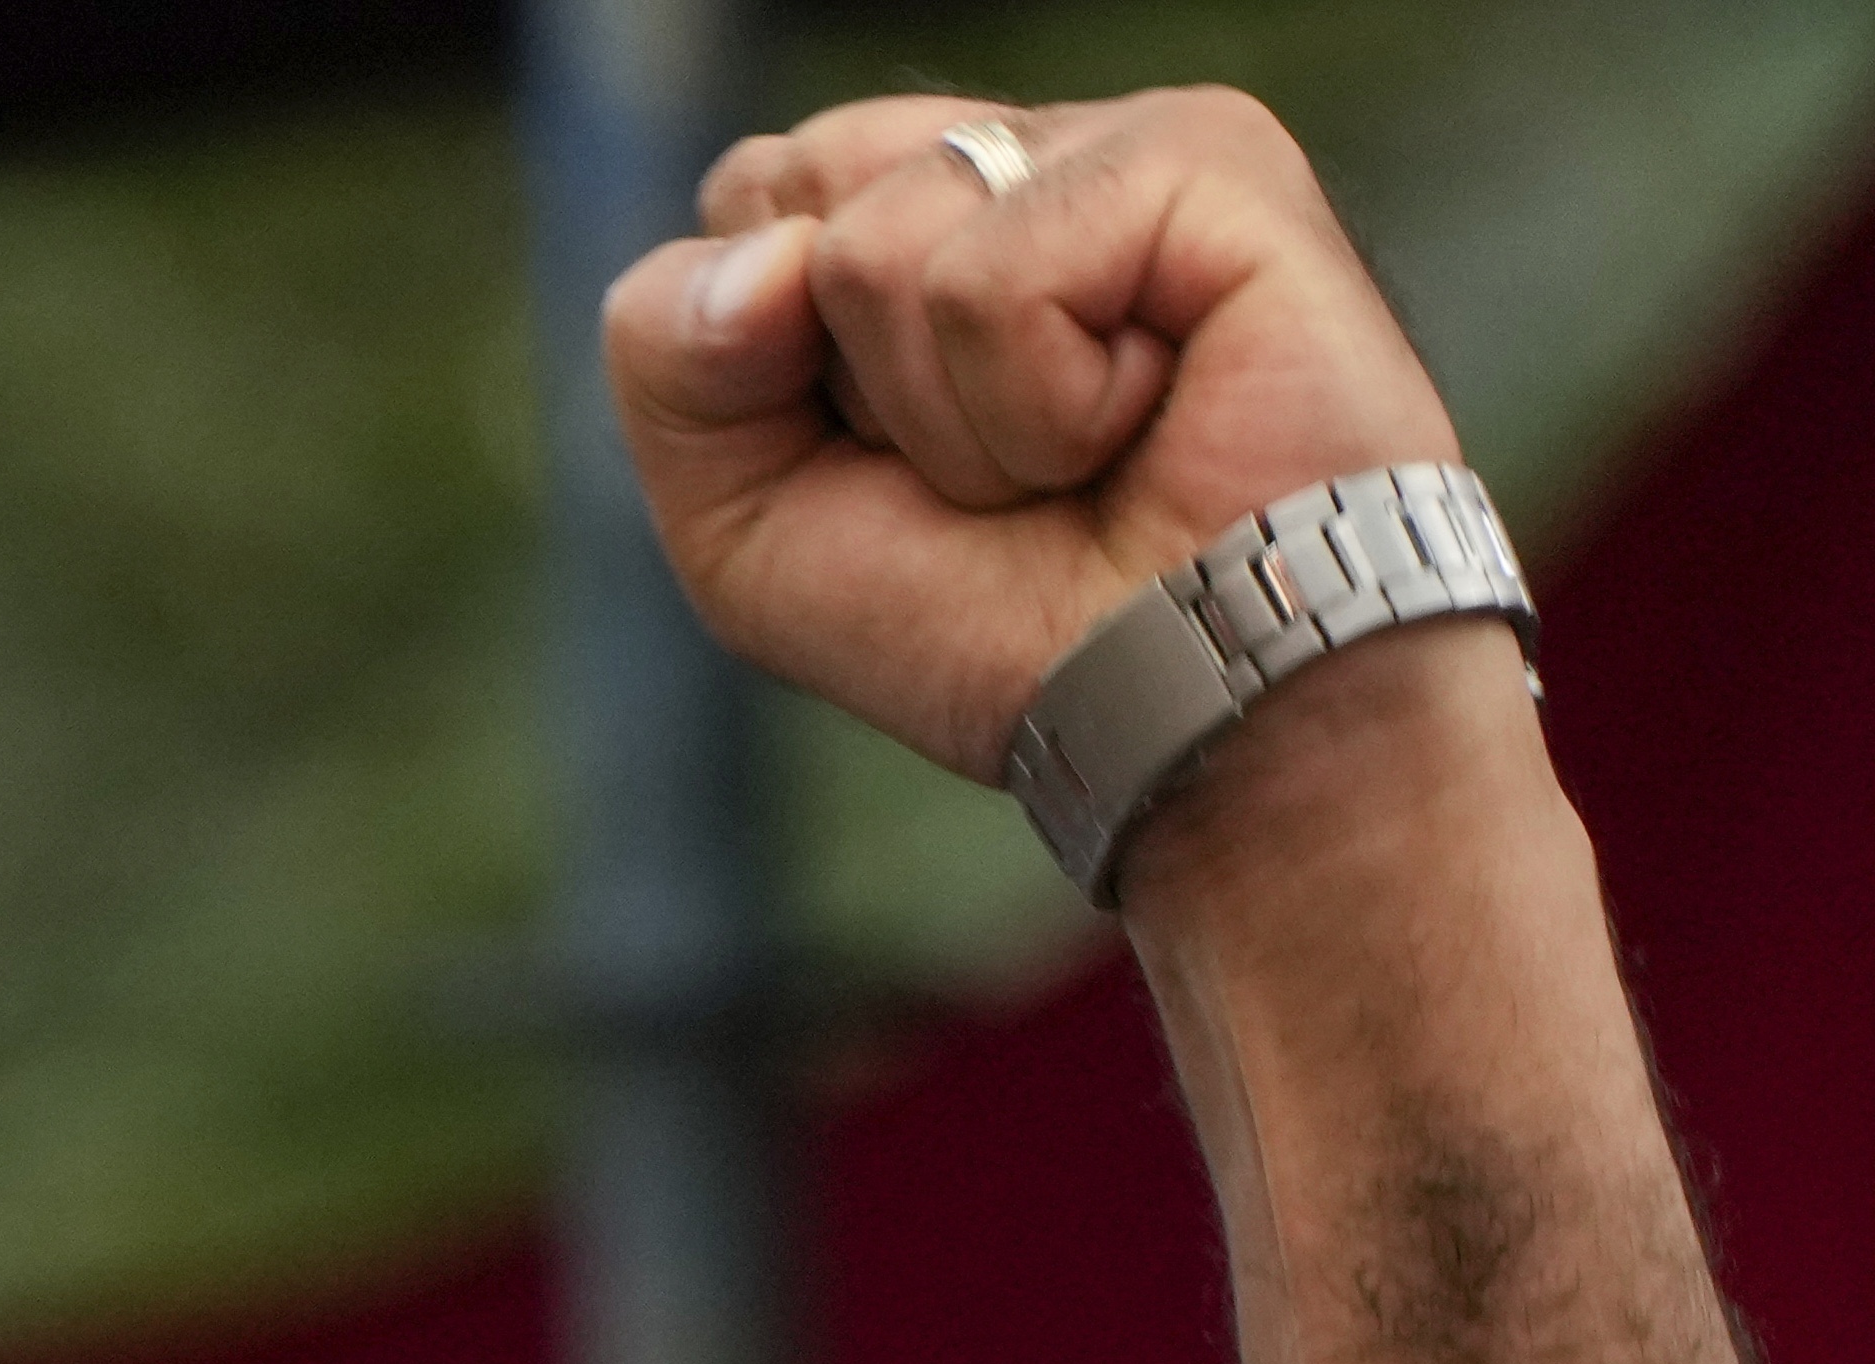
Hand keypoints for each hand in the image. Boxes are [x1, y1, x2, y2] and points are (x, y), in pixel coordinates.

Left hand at [600, 88, 1463, 776]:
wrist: (1185, 709)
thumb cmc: (1000, 626)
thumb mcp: (747, 526)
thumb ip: (668, 360)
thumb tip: (763, 258)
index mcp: (920, 212)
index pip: (740, 207)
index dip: (763, 370)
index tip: (897, 464)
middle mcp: (1017, 155)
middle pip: (784, 196)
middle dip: (847, 387)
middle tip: (995, 465)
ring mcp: (1113, 143)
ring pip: (872, 245)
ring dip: (950, 421)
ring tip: (1082, 457)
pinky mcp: (1206, 157)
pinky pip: (990, 279)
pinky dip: (1036, 408)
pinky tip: (1147, 423)